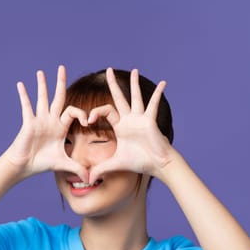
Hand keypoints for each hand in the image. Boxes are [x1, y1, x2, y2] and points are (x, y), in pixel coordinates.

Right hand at [5, 66, 88, 181]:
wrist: (25, 166)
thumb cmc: (42, 163)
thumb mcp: (63, 164)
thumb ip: (78, 168)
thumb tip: (91, 179)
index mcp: (60, 127)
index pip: (73, 112)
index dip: (82, 114)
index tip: (88, 121)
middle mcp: (50, 120)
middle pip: (57, 97)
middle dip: (60, 82)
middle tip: (62, 67)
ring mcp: (39, 120)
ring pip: (42, 98)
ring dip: (42, 85)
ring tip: (41, 72)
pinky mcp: (29, 122)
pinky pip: (26, 106)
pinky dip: (24, 95)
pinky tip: (20, 84)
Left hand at [88, 68, 173, 183]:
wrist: (156, 165)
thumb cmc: (138, 163)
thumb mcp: (115, 164)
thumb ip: (101, 169)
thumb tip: (87, 179)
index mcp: (120, 126)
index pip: (105, 111)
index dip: (95, 113)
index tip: (87, 121)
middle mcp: (129, 119)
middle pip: (119, 97)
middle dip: (113, 84)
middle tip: (108, 69)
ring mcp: (140, 118)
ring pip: (136, 97)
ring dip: (134, 84)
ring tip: (135, 70)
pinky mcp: (150, 121)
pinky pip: (153, 104)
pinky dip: (158, 94)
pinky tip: (163, 83)